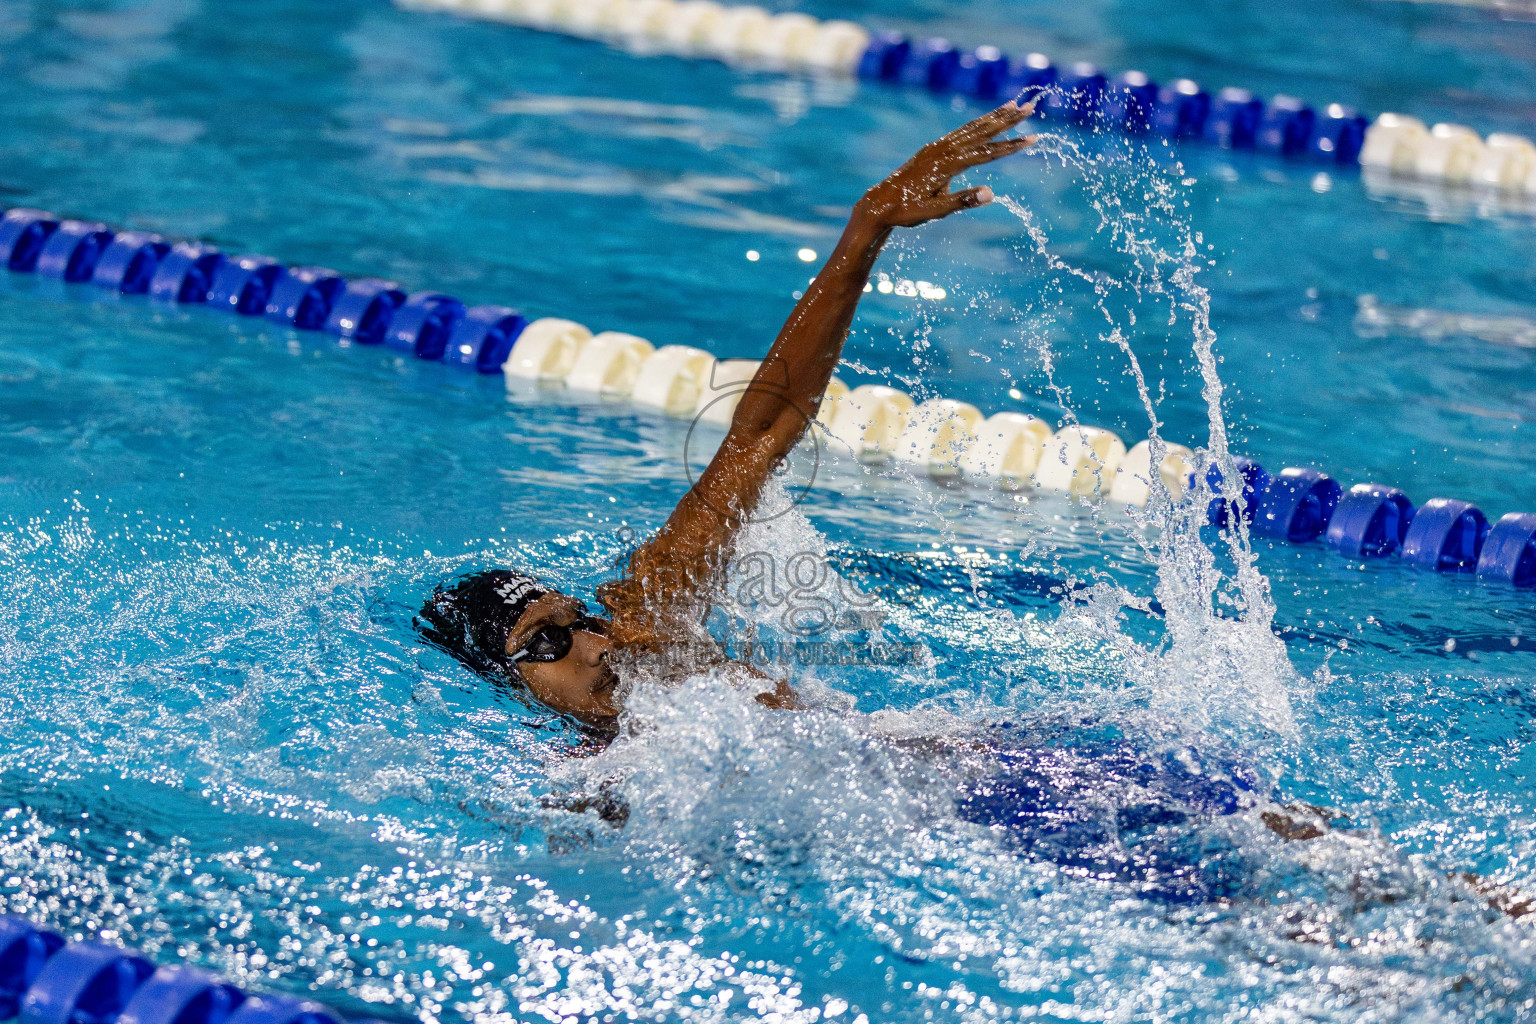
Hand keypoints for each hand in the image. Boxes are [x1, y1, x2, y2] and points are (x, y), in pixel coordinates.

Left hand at [854, 102, 1035, 229]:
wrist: (879, 203)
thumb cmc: (907, 211)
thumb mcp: (935, 211)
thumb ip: (962, 201)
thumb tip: (991, 194)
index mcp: (947, 165)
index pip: (987, 153)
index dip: (1012, 146)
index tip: (1034, 139)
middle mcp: (943, 150)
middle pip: (982, 131)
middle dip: (1008, 119)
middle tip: (1031, 106)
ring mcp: (937, 147)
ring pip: (971, 127)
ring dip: (994, 116)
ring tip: (1013, 105)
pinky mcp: (932, 149)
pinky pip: (960, 132)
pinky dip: (976, 124)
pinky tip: (986, 121)